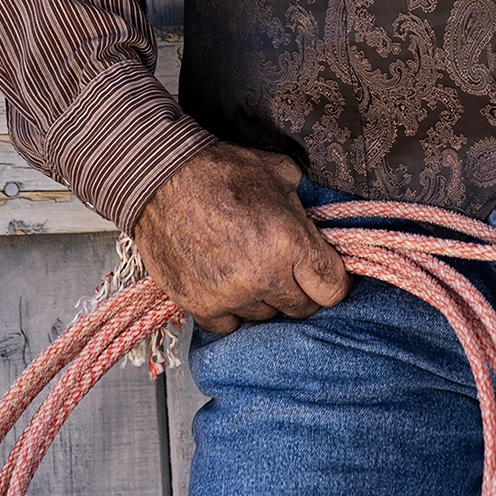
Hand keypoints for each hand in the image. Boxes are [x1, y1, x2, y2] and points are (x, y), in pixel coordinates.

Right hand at [133, 142, 350, 334]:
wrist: (161, 179)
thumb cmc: (222, 170)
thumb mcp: (280, 174)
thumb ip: (306, 207)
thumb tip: (318, 227)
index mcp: (289, 241)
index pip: (333, 289)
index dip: (334, 280)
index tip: (326, 273)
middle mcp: (263, 276)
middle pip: (302, 308)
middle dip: (300, 288)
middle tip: (286, 266)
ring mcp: (230, 296)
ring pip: (266, 316)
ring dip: (264, 297)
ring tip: (249, 266)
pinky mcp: (200, 306)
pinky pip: (231, 324)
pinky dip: (232, 309)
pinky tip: (227, 282)